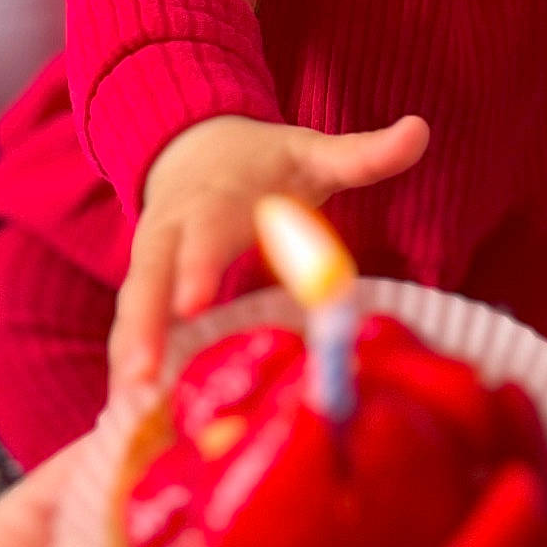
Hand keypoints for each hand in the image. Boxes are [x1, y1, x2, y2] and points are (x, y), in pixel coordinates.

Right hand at [110, 112, 429, 388]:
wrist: (193, 146)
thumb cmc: (262, 163)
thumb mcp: (309, 152)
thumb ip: (361, 153)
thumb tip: (420, 130)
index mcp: (213, 202)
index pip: (203, 234)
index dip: (197, 267)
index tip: (192, 303)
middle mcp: (170, 233)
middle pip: (148, 279)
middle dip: (143, 326)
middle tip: (141, 375)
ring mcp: (149, 264)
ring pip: (131, 309)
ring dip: (128, 356)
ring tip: (128, 408)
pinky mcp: (143, 292)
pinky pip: (130, 330)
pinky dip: (127, 368)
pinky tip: (129, 416)